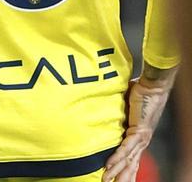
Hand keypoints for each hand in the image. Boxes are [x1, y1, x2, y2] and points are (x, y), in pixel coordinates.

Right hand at [103, 66, 175, 181]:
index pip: (132, 157)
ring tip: (107, 181)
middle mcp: (142, 140)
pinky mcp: (138, 132)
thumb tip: (106, 101)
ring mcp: (141, 138)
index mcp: (140, 135)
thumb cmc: (143, 91)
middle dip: (121, 176)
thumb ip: (119, 108)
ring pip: (128, 160)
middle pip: (131, 164)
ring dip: (117, 172)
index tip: (117, 177)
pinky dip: (116, 158)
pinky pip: (125, 149)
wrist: (153, 86)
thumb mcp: (127, 103)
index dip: (125, 168)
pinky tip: (109, 166)